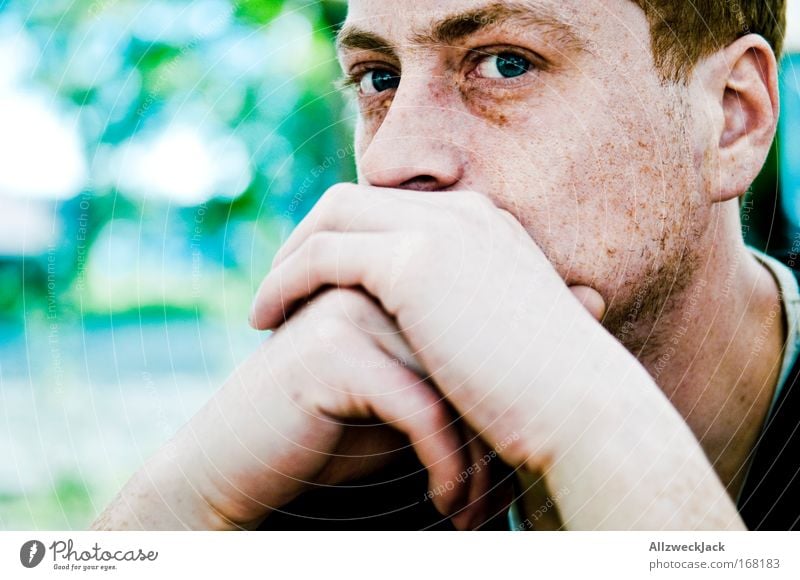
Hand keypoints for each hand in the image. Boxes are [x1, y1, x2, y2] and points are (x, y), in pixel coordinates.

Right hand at [98, 287, 497, 529]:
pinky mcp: (334, 349)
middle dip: (494, 437)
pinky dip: (447, 467)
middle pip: (471, 356)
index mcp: (393, 278)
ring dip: (477, 461)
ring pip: (456, 384)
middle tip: (501, 497)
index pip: (478, 334)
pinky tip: (447, 503)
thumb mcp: (400, 398)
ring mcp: (351, 309)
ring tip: (478, 510)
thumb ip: (448, 373)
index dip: (500, 406)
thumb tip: (526, 388)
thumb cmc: (328, 434)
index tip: (510, 466)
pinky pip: (422, 411)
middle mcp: (374, 282)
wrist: (237, 460)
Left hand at [250, 184, 615, 469]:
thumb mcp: (509, 336)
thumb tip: (455, 334)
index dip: (351, 239)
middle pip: (357, 199)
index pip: (397, 209)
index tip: (321, 283)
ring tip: (265, 305)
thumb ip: (477, 314)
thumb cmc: (550, 393)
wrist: (582, 411)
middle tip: (281, 285)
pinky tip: (265, 318)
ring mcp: (440, 230)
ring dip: (288, 255)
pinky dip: (284, 281)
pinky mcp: (413, 262)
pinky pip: (321, 254)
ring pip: (331, 215)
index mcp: (486, 226)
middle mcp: (463, 213)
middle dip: (310, 236)